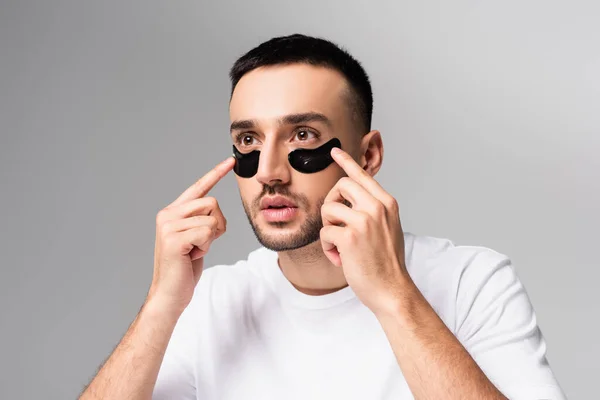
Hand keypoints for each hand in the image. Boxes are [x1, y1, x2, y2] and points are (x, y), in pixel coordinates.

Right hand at [148, 157, 234, 314]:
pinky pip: (207, 232)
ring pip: (211, 219)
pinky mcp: (173, 238)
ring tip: (194, 250)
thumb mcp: (196, 239)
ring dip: (211, 238)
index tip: (230, 161)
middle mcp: (167, 214)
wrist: (169, 294)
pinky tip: (191, 256)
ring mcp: (168, 225)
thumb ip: (201, 221)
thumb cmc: (184, 269)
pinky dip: (206, 246)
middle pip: (212, 203)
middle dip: (217, 225)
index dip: (215, 173)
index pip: (199, 187)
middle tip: (202, 243)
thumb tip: (214, 209)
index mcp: (173, 212)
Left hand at [320, 148, 408, 315]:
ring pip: (328, 209)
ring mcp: (364, 221)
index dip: (347, 161)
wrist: (392, 290)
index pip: (363, 175)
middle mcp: (377, 207)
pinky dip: (327, 247)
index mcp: (387, 203)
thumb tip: (349, 200)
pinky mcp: (350, 237)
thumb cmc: (386, 263)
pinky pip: (324, 232)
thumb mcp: (388, 228)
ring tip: (339, 247)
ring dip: (328, 229)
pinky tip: (339, 258)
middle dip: (331, 204)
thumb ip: (373, 210)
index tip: (335, 151)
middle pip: (340, 186)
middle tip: (335, 224)